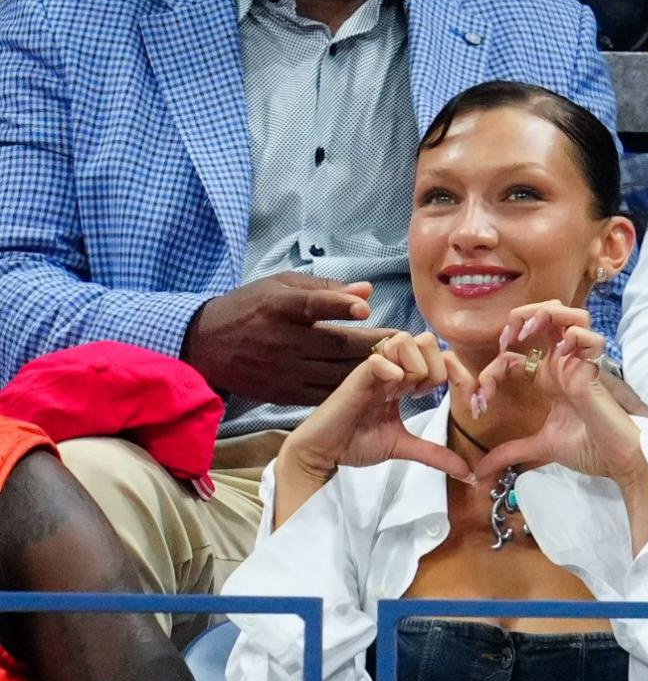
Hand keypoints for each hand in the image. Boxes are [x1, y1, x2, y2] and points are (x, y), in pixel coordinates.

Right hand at [181, 273, 393, 403]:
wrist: (209, 348)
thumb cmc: (251, 309)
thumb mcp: (279, 286)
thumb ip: (323, 288)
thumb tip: (367, 292)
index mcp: (277, 307)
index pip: (310, 305)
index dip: (337, 306)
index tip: (364, 309)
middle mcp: (281, 341)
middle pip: (334, 344)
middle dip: (374, 344)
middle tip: (406, 341)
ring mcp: (284, 371)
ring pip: (335, 373)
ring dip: (370, 370)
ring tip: (399, 362)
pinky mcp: (286, 394)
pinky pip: (325, 394)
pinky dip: (351, 390)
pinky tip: (375, 385)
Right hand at [275, 331, 471, 524]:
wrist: (324, 452)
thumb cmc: (356, 442)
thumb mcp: (404, 447)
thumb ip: (435, 454)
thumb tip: (467, 473)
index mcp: (403, 379)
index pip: (438, 356)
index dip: (453, 372)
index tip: (452, 400)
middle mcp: (390, 369)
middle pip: (426, 340)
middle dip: (434, 367)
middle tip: (423, 395)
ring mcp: (373, 370)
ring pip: (405, 341)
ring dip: (415, 367)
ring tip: (405, 393)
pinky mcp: (356, 378)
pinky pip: (379, 359)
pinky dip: (391, 372)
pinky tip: (390, 394)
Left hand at [458, 302, 647, 485]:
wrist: (617, 462)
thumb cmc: (590, 449)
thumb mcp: (541, 448)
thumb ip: (511, 453)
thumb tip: (482, 471)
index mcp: (549, 378)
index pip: (513, 357)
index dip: (492, 371)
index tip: (482, 400)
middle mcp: (563, 365)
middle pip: (545, 315)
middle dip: (520, 317)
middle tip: (507, 339)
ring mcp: (580, 364)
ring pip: (570, 315)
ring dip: (546, 314)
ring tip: (529, 330)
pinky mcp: (594, 371)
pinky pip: (590, 337)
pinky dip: (574, 335)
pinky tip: (560, 350)